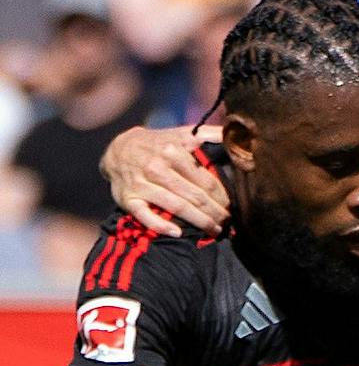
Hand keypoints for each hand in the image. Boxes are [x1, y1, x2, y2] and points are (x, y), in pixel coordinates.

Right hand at [102, 126, 228, 237]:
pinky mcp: (128, 199)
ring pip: (177, 207)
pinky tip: (178, 233)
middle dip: (215, 212)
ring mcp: (141, 184)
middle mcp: (156, 168)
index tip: (232, 206)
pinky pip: (146, 216)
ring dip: (199, 221)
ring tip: (215, 230)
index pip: (206, 180)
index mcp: (172, 151)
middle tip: (227, 221)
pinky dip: (161, 226)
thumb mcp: (180, 134)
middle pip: (195, 196)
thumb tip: (231, 132)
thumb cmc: (158, 145)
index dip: (222, 196)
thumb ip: (207, 133)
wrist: (119, 150)